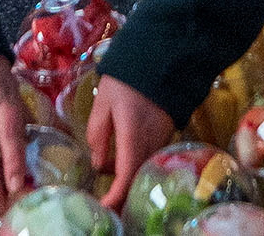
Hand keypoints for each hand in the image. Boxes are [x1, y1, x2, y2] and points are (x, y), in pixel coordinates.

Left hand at [85, 73, 177, 204]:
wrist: (163, 57)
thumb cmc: (127, 77)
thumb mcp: (103, 102)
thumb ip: (98, 133)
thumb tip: (98, 164)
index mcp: (133, 136)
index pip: (125, 177)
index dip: (114, 197)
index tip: (102, 207)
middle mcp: (151, 143)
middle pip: (136, 179)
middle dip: (120, 195)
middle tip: (102, 202)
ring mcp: (161, 140)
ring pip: (143, 169)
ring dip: (126, 178)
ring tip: (105, 174)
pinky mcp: (166, 135)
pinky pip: (149, 158)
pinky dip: (134, 165)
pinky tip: (118, 159)